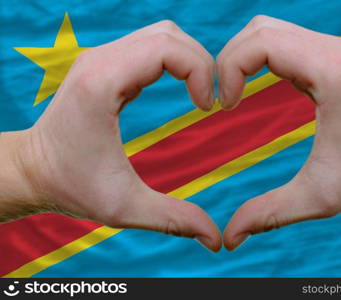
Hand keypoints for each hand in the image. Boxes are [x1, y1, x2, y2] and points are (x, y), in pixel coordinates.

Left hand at [0, 21, 221, 251]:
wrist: (33, 170)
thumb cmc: (71, 186)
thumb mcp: (124, 207)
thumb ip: (173, 219)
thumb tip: (215, 239)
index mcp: (103, 84)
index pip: (167, 48)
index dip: (201, 72)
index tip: (207, 108)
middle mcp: (100, 60)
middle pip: (169, 35)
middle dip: (201, 62)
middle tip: (209, 101)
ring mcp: (101, 58)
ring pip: (161, 35)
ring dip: (189, 60)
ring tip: (199, 95)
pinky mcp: (105, 64)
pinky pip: (150, 47)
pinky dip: (174, 61)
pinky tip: (180, 89)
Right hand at [218, 16, 340, 249]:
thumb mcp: (317, 198)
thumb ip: (269, 214)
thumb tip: (228, 238)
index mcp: (329, 74)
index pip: (262, 43)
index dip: (229, 69)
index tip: (225, 107)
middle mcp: (329, 50)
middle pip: (258, 30)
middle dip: (227, 60)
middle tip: (223, 100)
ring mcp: (328, 47)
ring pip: (265, 28)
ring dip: (240, 56)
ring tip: (234, 93)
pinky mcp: (324, 53)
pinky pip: (278, 38)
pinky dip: (254, 56)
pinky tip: (250, 85)